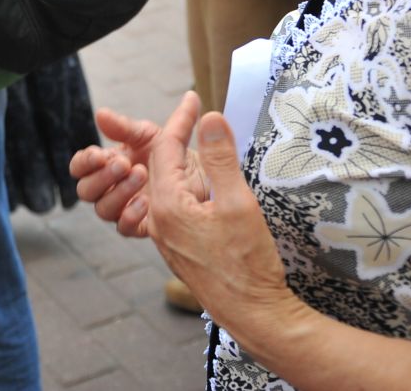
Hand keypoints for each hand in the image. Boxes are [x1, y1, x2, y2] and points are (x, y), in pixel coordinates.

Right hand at [70, 105, 201, 238]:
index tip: (99, 155)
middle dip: (102, 177)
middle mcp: (110, 188)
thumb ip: (124, 126)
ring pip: (103, 209)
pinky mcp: (141, 225)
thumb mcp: (148, 134)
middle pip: (86, 190)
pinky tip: (145, 202)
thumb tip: (100, 113)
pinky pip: (124, 228)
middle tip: (124, 164)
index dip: (84, 163)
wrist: (201, 173)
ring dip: (118, 192)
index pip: (80, 167)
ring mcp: (123, 207)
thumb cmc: (170, 150)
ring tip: (141, 175)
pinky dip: (130, 216)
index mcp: (107, 163)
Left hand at [146, 93, 304, 343]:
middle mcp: (157, 220)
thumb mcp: (238, 203)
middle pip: (160, 165)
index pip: (164, 148)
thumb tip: (209, 119)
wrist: (253, 314)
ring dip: (181, 161)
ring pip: (166, 186)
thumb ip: (221, 159)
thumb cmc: (247, 262)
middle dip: (176, 136)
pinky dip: (185, 184)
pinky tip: (204, 182)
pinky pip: (173, 205)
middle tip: (195, 113)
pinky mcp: (178, 247)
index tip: (193, 96)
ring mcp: (165, 236)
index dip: (180, 119)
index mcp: (167, 205)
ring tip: (199, 141)